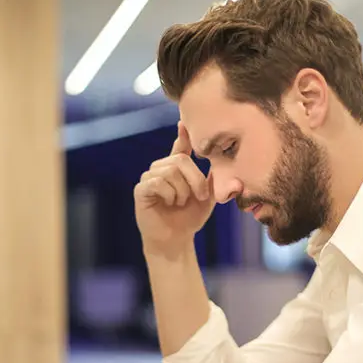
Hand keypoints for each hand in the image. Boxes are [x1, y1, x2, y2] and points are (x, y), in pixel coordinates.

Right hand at [134, 122, 214, 253]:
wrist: (176, 240)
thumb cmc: (190, 218)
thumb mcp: (208, 197)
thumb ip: (212, 179)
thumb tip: (221, 161)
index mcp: (177, 169)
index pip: (180, 147)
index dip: (183, 134)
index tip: (184, 122)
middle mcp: (162, 169)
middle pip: (179, 160)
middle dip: (195, 179)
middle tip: (201, 196)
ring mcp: (149, 178)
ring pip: (169, 171)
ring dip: (182, 191)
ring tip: (181, 203)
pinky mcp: (141, 190)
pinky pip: (157, 182)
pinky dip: (169, 194)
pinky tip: (169, 203)